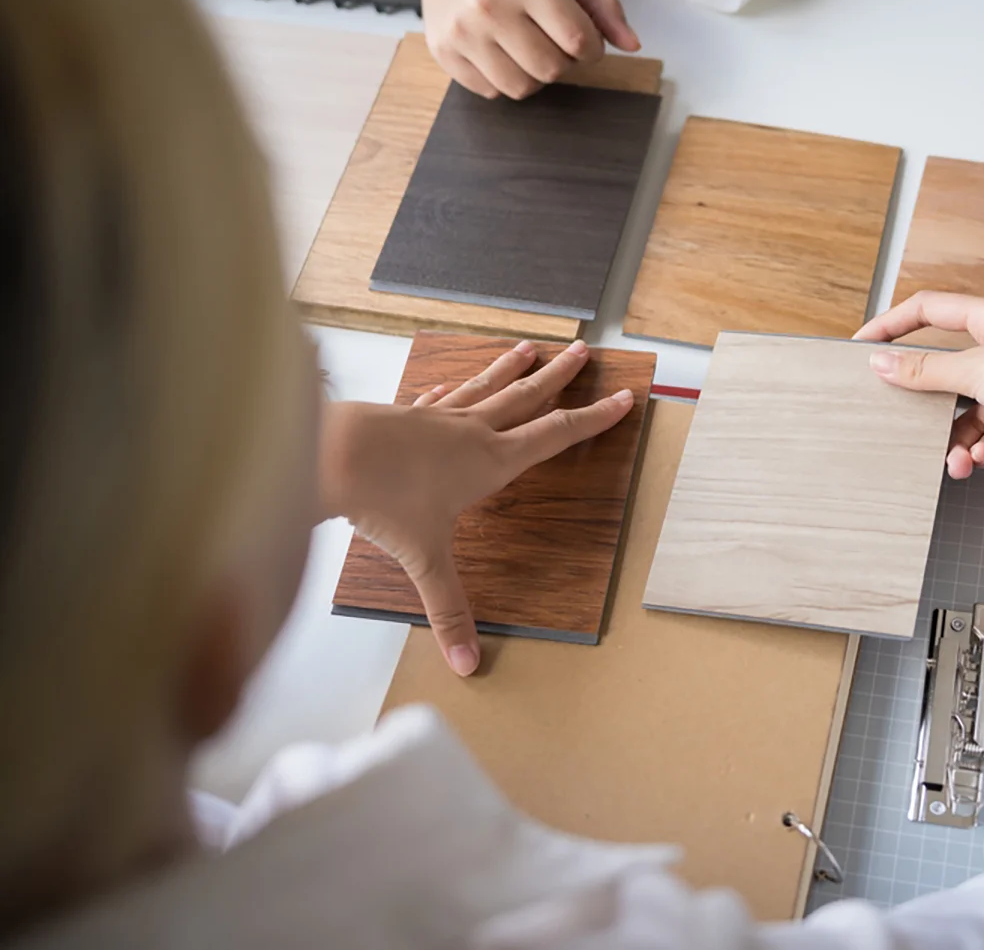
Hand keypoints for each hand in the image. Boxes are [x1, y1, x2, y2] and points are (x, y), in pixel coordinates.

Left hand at [320, 340, 634, 674]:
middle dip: (558, 377)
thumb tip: (468, 665)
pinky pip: (437, 399)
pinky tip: (448, 385)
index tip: (622, 398)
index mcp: (491, 461)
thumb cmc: (383, 499)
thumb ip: (449, 611)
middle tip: (582, 351)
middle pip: (526, 397)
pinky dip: (450, 390)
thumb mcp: (426, 560)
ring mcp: (436, 418)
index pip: (556, 435)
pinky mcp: (404, 415)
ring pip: (484, 388)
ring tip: (529, 350)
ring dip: (510, 370)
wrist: (329, 454)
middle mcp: (471, 431)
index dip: (594, 419)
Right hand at [412, 0, 638, 99]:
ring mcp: (462, 30)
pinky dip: (503, 78)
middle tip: (552, 37)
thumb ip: (601, 3)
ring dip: (534, 74)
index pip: (578, 41)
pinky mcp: (442, 50)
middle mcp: (490, 4)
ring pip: (521, 88)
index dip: (592, 48)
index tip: (585, 39)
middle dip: (563, 60)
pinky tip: (499, 48)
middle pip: (551, 69)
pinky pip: (490, 91)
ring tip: (527, 44)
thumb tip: (632, 46)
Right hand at [853, 293, 983, 492]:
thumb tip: (882, 362)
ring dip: (960, 439)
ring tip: (954, 461)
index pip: (933, 309)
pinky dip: (983, 450)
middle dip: (932, 404)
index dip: (895, 324)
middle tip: (906, 419)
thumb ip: (925, 371)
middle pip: (954, 372)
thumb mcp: (976, 370)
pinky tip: (975, 463)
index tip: (865, 344)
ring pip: (975, 412)